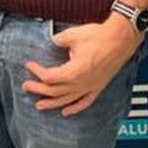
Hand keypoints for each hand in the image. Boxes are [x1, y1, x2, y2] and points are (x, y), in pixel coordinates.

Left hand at [23, 14, 141, 115]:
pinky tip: (66, 112)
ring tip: (39, 105)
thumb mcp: (73, 35)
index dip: (37, 71)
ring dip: (52, 103)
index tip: (29, 65)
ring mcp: (90, 87)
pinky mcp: (98, 87)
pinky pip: (85, 102)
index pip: (49, 77)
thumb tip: (52, 42)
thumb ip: (59, 40)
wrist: (121, 39)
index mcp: (74, 71)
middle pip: (55, 91)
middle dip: (39, 89)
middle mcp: (81, 83)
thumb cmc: (98, 36)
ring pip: (67, 100)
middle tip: (26, 86)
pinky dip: (74, 108)